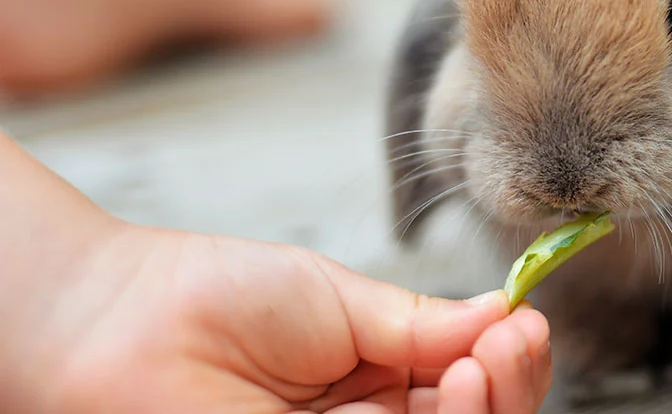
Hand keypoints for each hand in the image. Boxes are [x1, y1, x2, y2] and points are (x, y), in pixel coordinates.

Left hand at [1, 135, 550, 413]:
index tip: (523, 322)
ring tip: (479, 364)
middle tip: (509, 345)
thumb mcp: (341, 298)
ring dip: (485, 411)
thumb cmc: (214, 296)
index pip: (471, 386)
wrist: (120, 322)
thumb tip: (502, 312)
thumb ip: (424, 323)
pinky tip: (449, 392)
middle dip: (509, 390)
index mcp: (383, 376)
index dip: (509, 364)